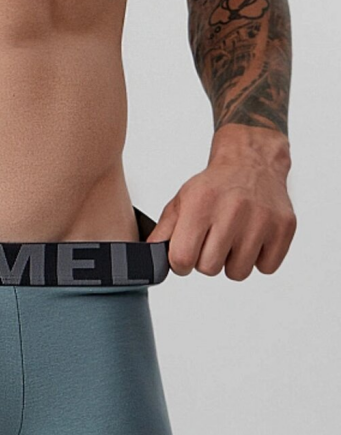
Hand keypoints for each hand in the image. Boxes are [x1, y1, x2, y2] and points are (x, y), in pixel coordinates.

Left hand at [147, 158, 296, 280]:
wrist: (252, 162)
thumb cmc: (214, 186)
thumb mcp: (181, 201)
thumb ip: (163, 231)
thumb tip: (149, 259)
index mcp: (200, 204)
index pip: (183, 258)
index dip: (181, 263)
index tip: (186, 254)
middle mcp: (232, 210)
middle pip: (209, 268)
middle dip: (207, 260)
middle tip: (212, 240)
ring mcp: (261, 220)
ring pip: (238, 272)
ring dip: (233, 261)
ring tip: (233, 238)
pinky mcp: (284, 228)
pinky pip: (266, 268)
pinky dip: (258, 259)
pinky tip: (252, 238)